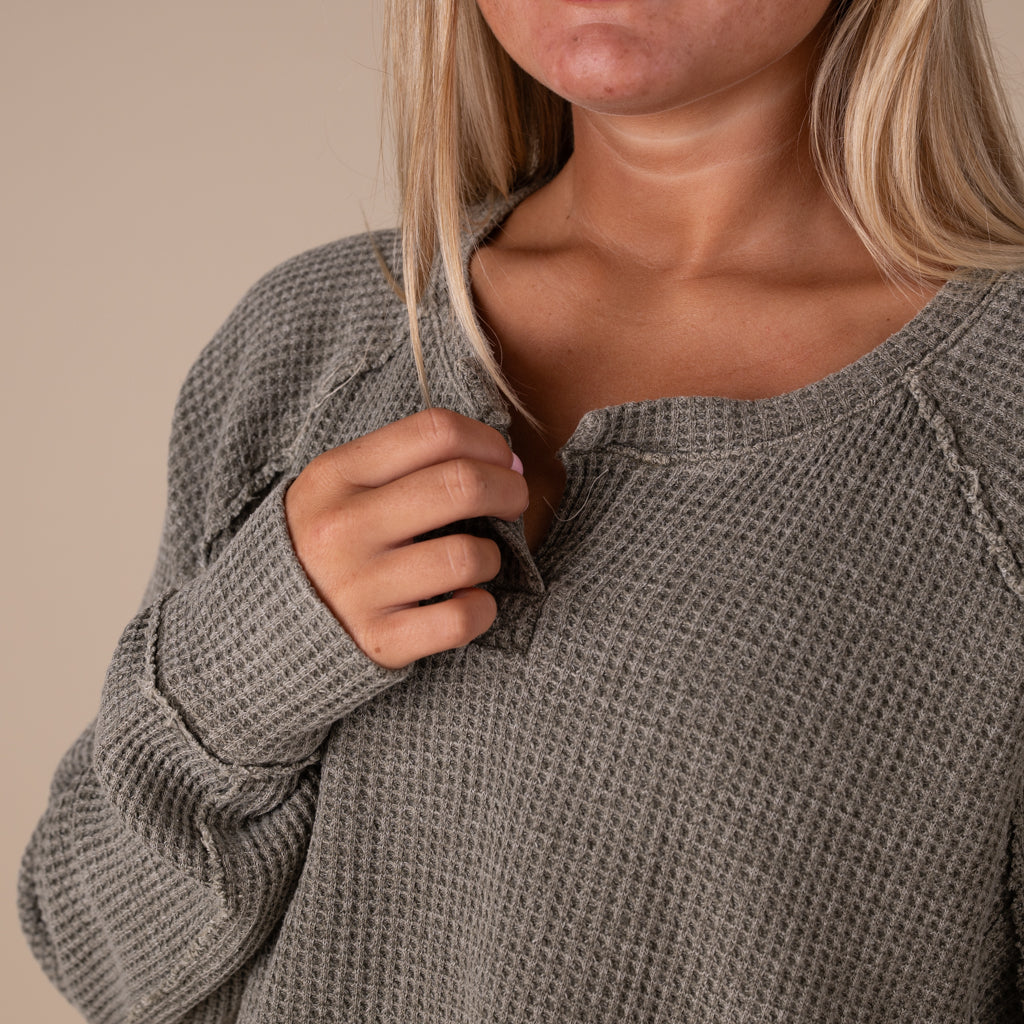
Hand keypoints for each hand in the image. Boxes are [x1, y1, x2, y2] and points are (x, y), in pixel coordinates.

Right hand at [284, 408, 527, 668]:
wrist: (260, 628)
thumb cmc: (324, 546)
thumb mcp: (339, 488)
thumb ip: (404, 464)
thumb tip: (501, 458)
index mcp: (336, 475)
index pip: (435, 431)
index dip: (487, 440)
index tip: (502, 459)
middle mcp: (344, 527)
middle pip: (462, 484)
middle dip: (509, 489)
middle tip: (514, 500)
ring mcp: (359, 587)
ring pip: (469, 556)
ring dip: (492, 557)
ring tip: (476, 560)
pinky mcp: (379, 640)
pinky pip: (461, 619)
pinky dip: (481, 609)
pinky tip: (468, 601)